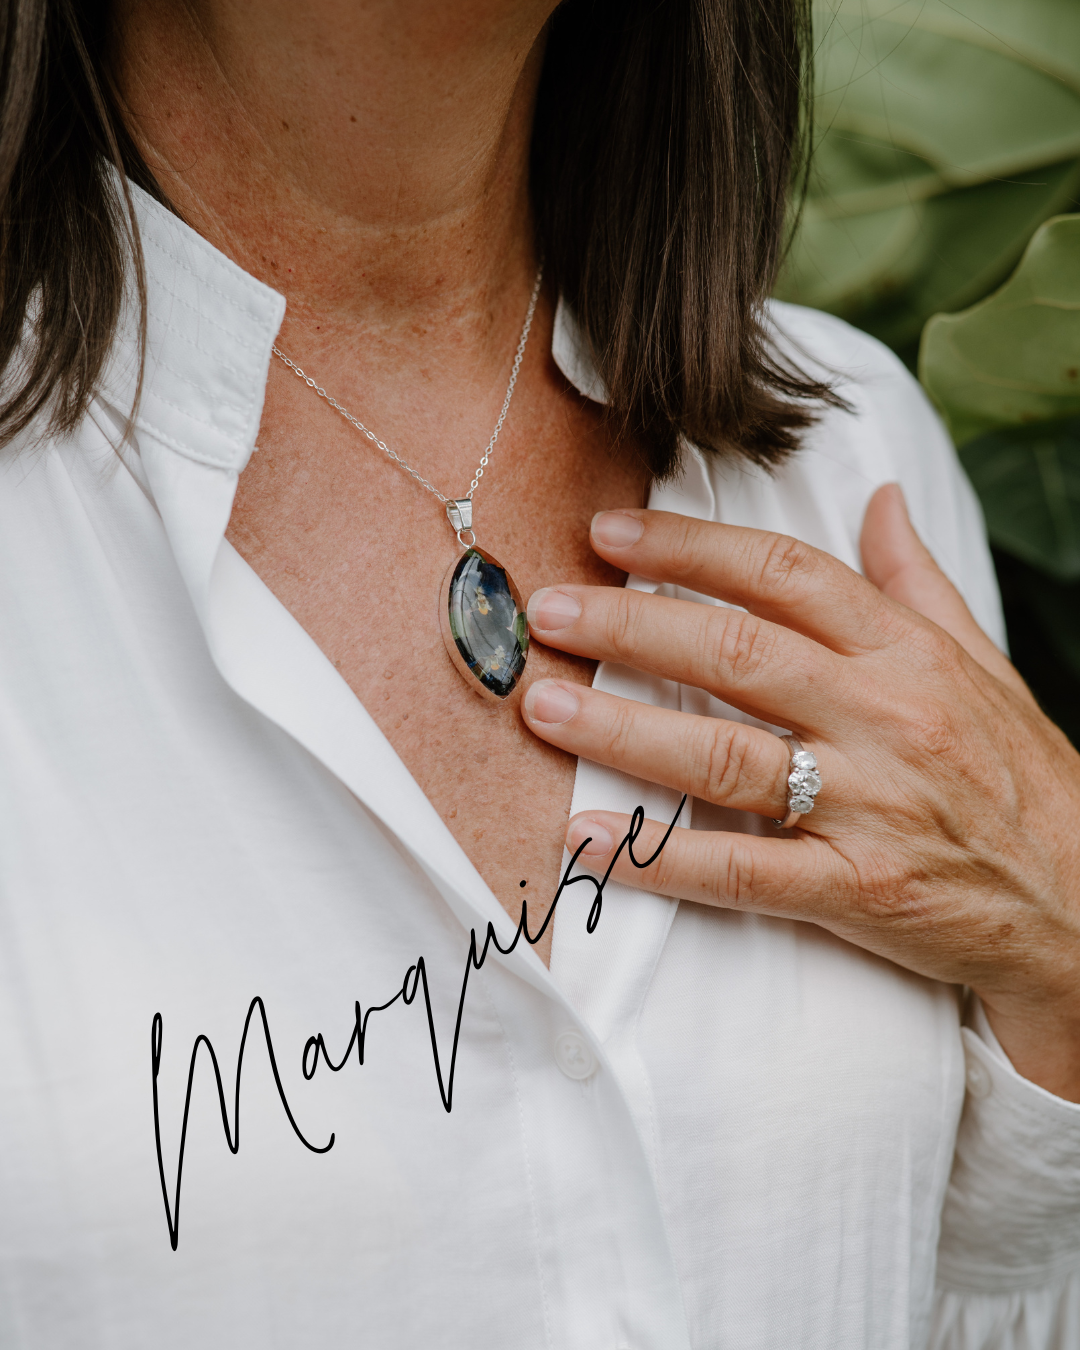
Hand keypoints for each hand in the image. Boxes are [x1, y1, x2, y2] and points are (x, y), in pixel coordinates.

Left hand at [521, 486, 1079, 1099]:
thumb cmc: (1021, 777)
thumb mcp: (983, 663)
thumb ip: (917, 581)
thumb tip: (879, 496)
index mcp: (907, 653)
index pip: (784, 575)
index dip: (690, 547)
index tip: (611, 533)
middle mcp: (884, 717)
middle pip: (737, 652)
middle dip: (631, 623)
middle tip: (548, 611)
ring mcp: (868, 806)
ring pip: (726, 755)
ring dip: (624, 728)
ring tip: (544, 706)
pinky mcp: (857, 891)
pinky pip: (742, 871)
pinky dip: (660, 856)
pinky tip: (590, 838)